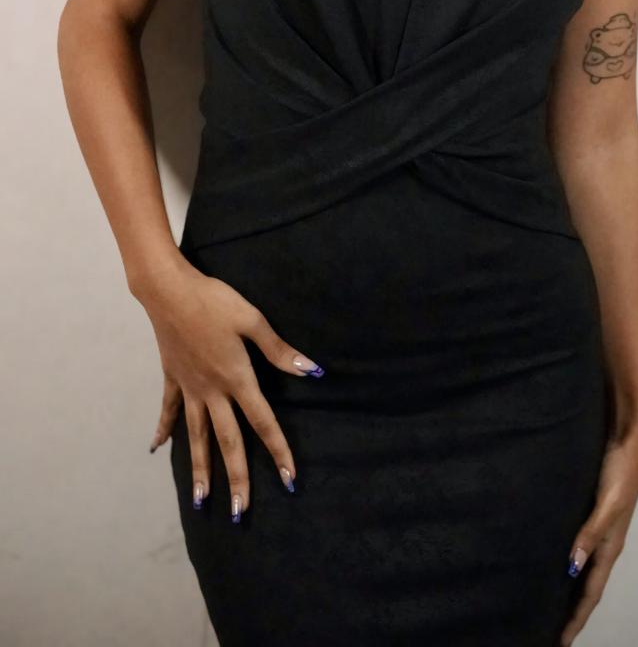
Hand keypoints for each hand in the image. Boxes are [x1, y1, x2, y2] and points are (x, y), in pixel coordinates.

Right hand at [138, 259, 324, 518]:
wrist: (168, 290)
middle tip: (241, 514)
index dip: (279, 451)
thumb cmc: (214, 300)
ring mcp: (189, 388)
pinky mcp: (172, 377)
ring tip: (201, 502)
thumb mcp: (252, 320)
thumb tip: (312, 371)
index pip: (263, 422)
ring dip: (200, 470)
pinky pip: (169, 409)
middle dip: (237, 479)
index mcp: (236, 378)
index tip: (289, 479)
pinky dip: (164, 429)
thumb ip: (278, 350)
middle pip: (228, 442)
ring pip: (197, 437)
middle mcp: (212, 391)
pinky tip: (158, 449)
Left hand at [559, 420, 637, 645]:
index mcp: (611, 546)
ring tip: (549, 604)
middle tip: (552, 632)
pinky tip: (553, 561)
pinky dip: (568, 563)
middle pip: (587, 587)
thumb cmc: (622, 470)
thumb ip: (591, 532)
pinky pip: (578, 547)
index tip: (561, 641)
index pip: (591, 592)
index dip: (577, 618)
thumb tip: (572, 566)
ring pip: (582, 569)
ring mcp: (599, 528)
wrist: (631, 439)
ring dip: (569, 589)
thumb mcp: (608, 503)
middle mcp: (606, 542)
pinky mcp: (592, 513)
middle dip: (573, 612)